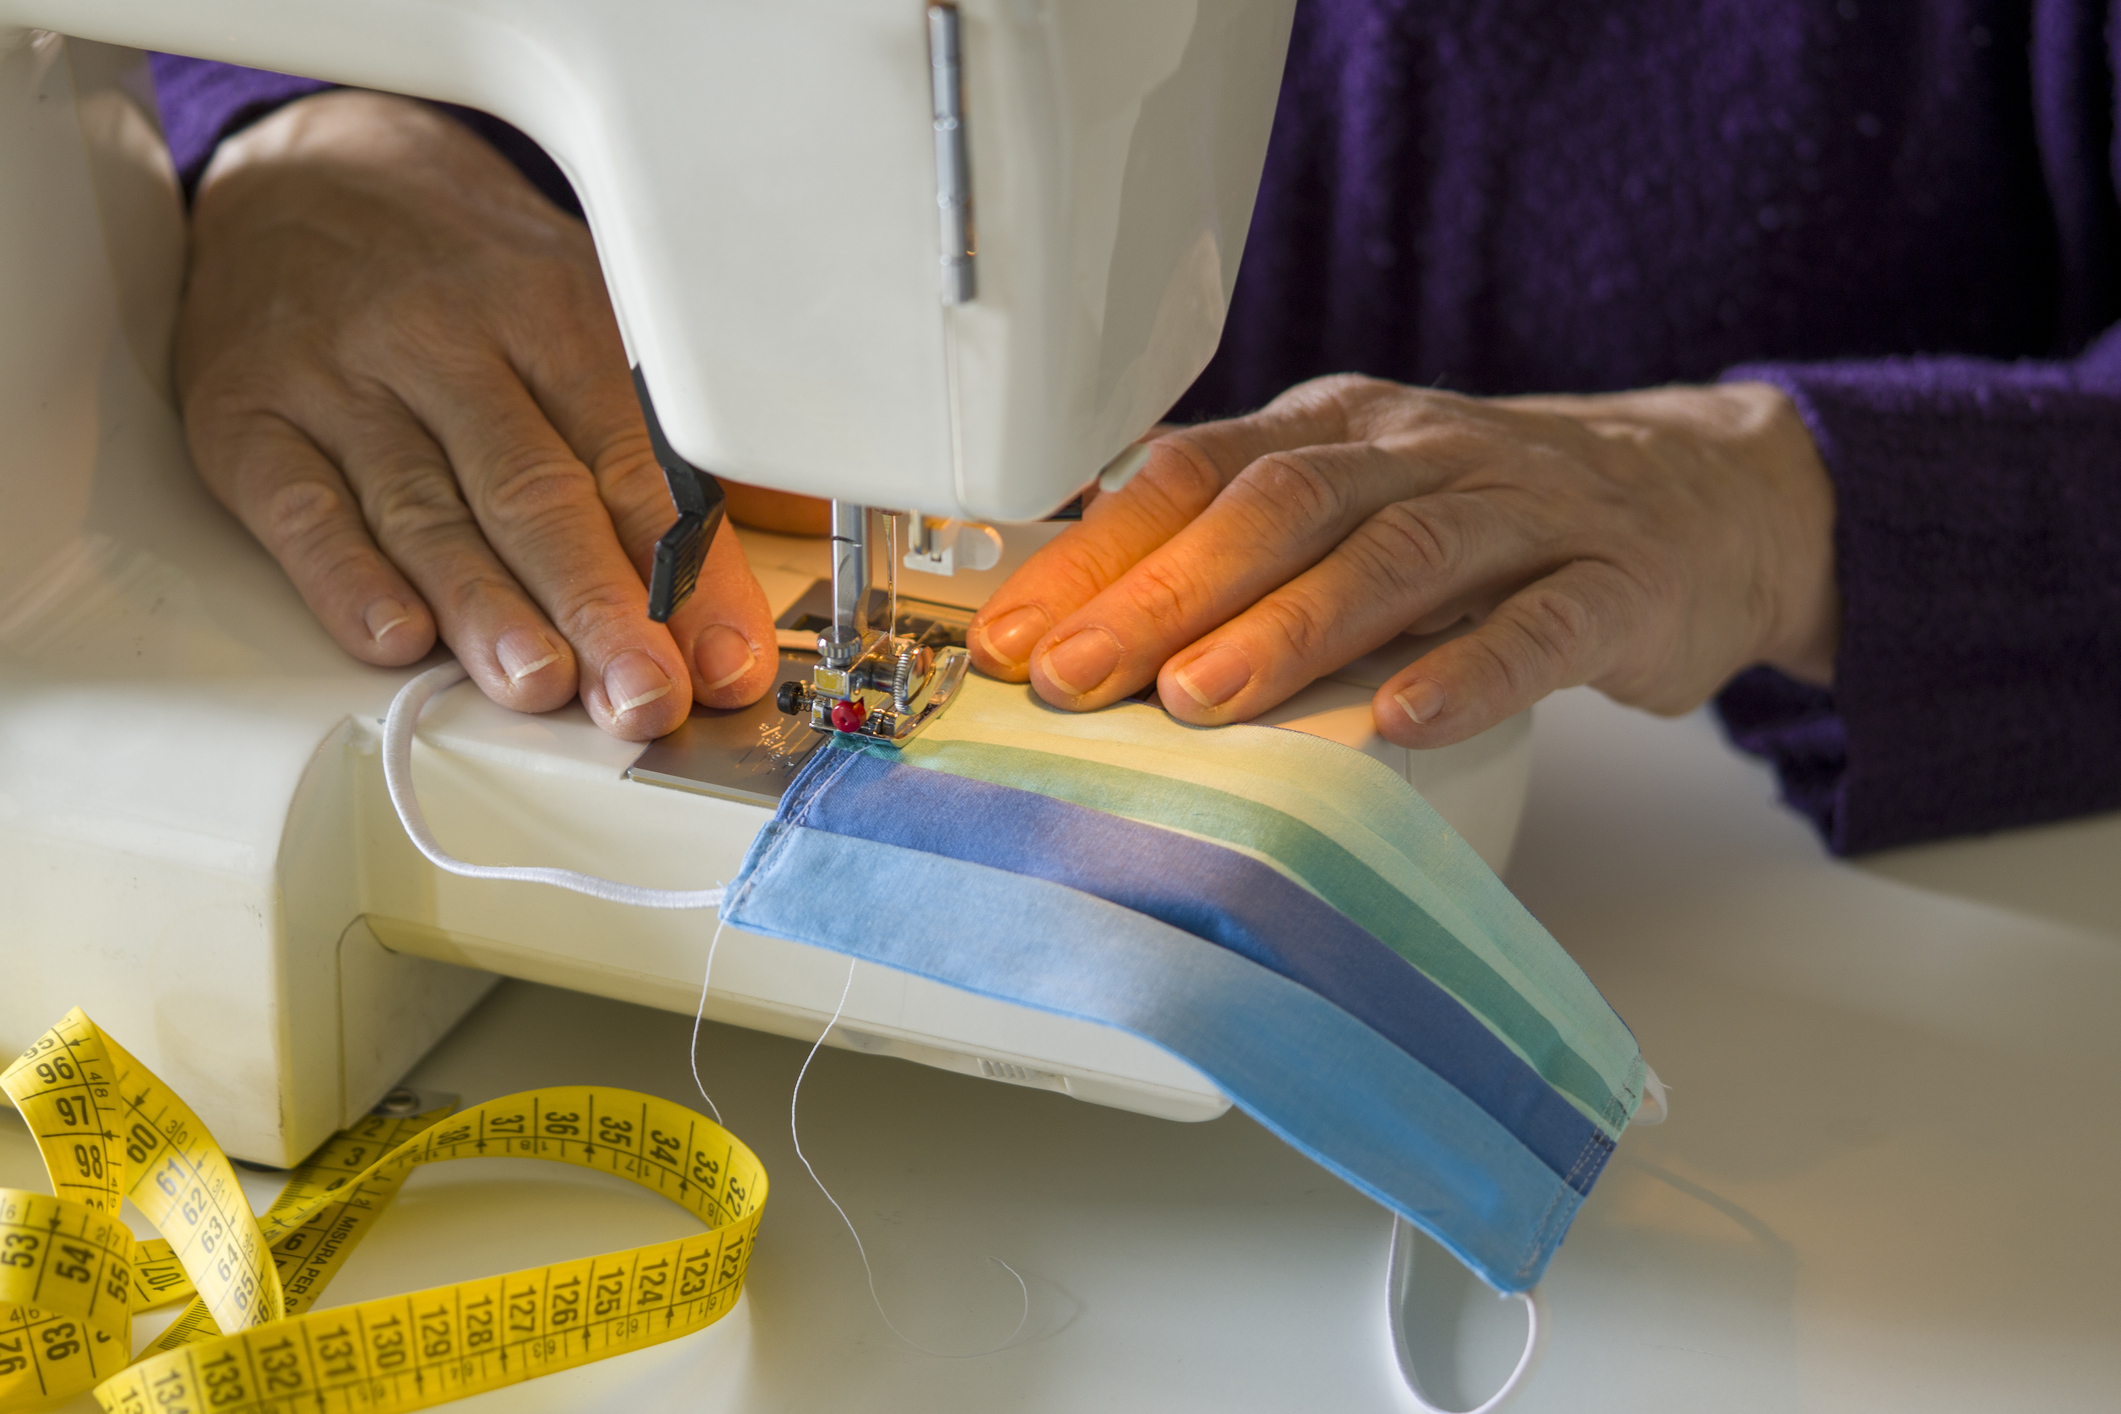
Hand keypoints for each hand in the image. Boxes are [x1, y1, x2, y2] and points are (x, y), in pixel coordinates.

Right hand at [176, 90, 777, 738]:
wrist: (308, 171)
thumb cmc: (466, 277)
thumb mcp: (575, 319)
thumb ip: (649, 458)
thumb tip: (723, 612)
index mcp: (553, 314)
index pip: (632, 463)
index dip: (683, 575)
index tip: (720, 662)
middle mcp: (447, 343)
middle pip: (534, 493)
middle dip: (597, 607)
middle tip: (641, 695)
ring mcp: (343, 381)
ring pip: (426, 511)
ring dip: (487, 610)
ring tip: (540, 682)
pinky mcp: (249, 417)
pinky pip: (302, 509)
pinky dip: (347, 580)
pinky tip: (394, 636)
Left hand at [966, 375, 1837, 745]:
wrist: (1701, 501)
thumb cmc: (1489, 520)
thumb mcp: (1356, 497)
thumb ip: (1239, 539)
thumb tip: (1076, 598)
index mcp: (1335, 428)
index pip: (1194, 473)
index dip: (1099, 553)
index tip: (1014, 635)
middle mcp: (1420, 453)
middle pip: (1279, 507)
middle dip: (1164, 592)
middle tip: (1076, 674)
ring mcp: (1523, 511)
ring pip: (1397, 554)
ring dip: (1290, 627)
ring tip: (1203, 697)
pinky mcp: (1616, 584)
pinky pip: (1541, 624)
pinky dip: (1471, 670)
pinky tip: (1405, 721)